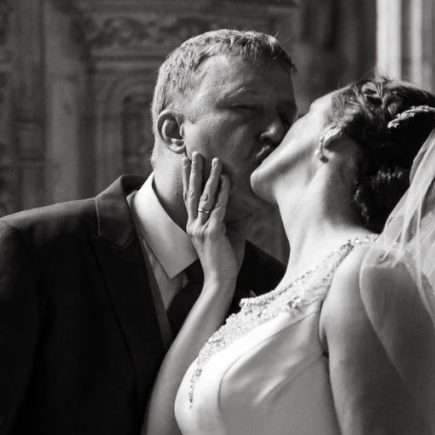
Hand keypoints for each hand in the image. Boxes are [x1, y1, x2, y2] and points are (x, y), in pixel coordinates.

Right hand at [182, 151, 241, 296]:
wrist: (221, 281)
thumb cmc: (225, 260)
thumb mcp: (228, 235)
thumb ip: (233, 220)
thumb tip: (247, 205)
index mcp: (193, 226)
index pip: (189, 198)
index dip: (188, 179)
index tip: (187, 163)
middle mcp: (193, 225)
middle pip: (192, 193)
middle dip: (194, 172)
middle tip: (194, 154)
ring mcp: (201, 229)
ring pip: (204, 198)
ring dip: (210, 177)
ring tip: (214, 161)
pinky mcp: (212, 233)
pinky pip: (218, 208)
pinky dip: (223, 193)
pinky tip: (226, 179)